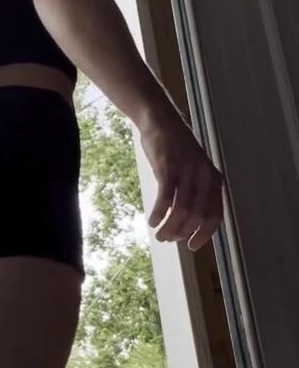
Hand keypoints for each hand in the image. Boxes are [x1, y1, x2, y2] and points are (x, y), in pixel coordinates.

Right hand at [139, 111, 223, 250]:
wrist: (162, 122)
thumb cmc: (177, 151)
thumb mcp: (195, 171)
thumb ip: (196, 194)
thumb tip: (188, 224)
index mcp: (214, 180)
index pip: (215, 215)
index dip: (204, 234)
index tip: (191, 246)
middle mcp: (204, 177)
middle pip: (196, 216)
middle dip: (182, 233)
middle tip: (168, 239)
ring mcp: (186, 172)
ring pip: (181, 211)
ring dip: (169, 227)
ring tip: (159, 234)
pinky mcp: (168, 168)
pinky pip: (165, 198)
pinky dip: (158, 213)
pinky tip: (152, 220)